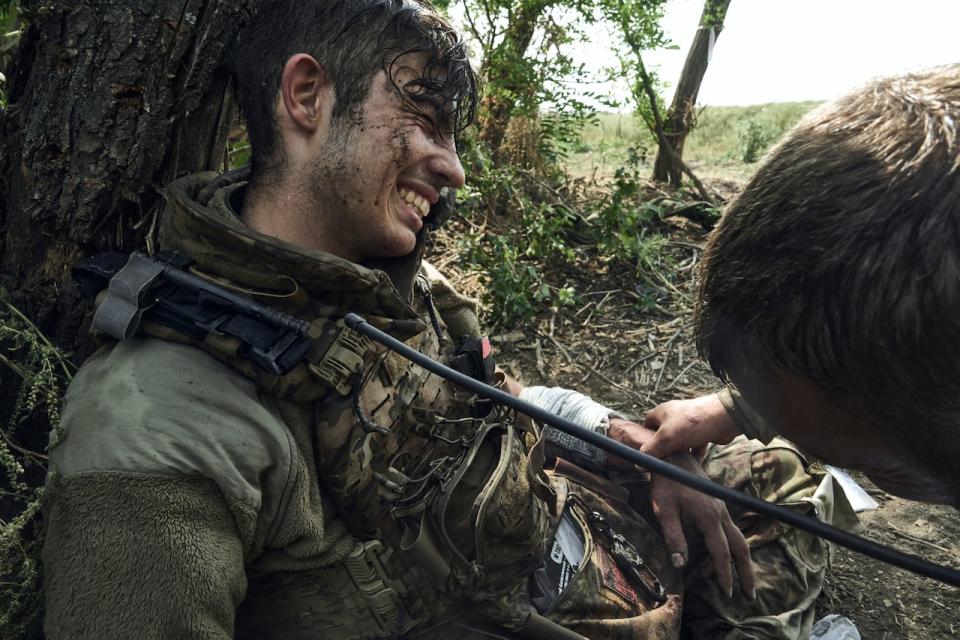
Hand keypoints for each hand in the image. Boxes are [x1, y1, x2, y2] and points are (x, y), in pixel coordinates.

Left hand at [607, 418, 754, 598]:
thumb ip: (673, 536)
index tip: (727, 593)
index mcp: (709, 516)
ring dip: (744, 559)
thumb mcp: (663, 508)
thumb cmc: (664, 480)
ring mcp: (721, 507)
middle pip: (740, 547)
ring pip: (739, 537)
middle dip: (745, 572)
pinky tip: (730, 552)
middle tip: (749, 594)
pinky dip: (737, 546)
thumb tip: (679, 564)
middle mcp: (721, 512)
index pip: (721, 552)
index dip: (724, 574)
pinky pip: (733, 529)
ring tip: (746, 578)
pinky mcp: (717, 502)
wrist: (671, 453)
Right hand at [640, 394, 739, 458]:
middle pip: (663, 435)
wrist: (723, 419)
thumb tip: (638, 462)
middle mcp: (674, 417)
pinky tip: (692, 465)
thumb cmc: (693, 421)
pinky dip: (693, 455)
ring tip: (676, 465)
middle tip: (661, 461)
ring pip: (679, 443)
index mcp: (662, 412)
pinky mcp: (702, 433)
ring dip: (678, 453)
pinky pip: (694, 446)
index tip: (644, 450)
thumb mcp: (666, 437)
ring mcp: (689, 425)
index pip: (646, 423)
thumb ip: (651, 449)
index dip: (644, 436)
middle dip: (662, 448)